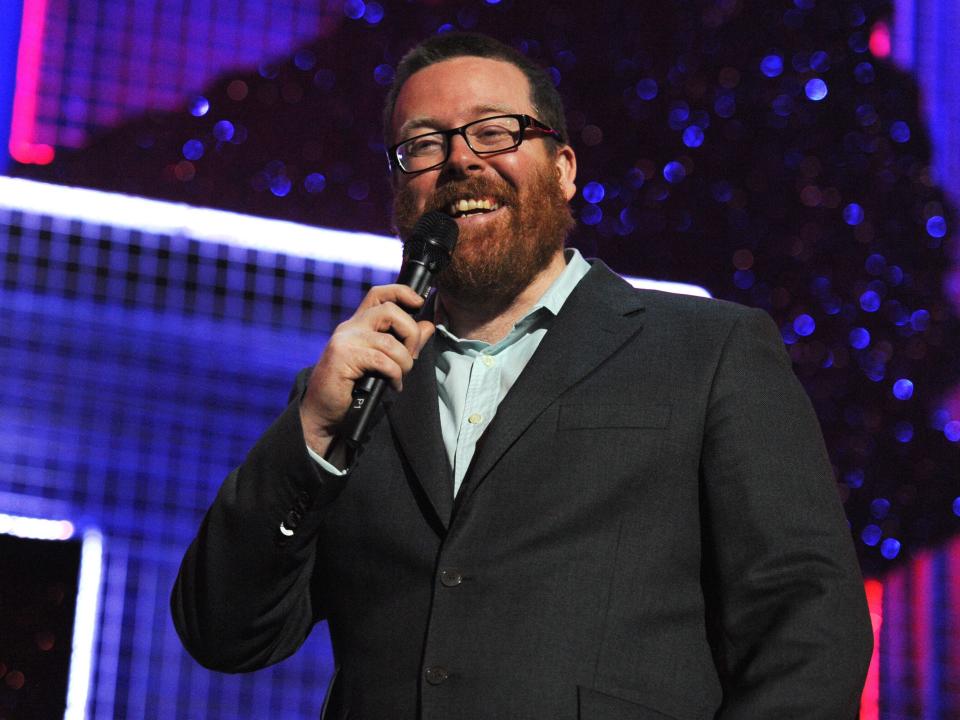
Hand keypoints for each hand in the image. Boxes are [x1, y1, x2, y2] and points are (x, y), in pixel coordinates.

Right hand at [299, 284, 435, 456]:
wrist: (321, 412)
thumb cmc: (352, 388)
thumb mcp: (383, 361)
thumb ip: (405, 342)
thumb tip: (428, 325)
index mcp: (358, 324)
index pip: (379, 294)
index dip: (402, 292)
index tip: (419, 302)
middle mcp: (350, 327)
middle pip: (390, 311)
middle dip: (411, 333)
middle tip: (411, 356)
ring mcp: (344, 341)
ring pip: (390, 341)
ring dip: (404, 362)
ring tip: (400, 377)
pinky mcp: (342, 357)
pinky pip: (382, 360)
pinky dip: (394, 375)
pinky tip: (392, 385)